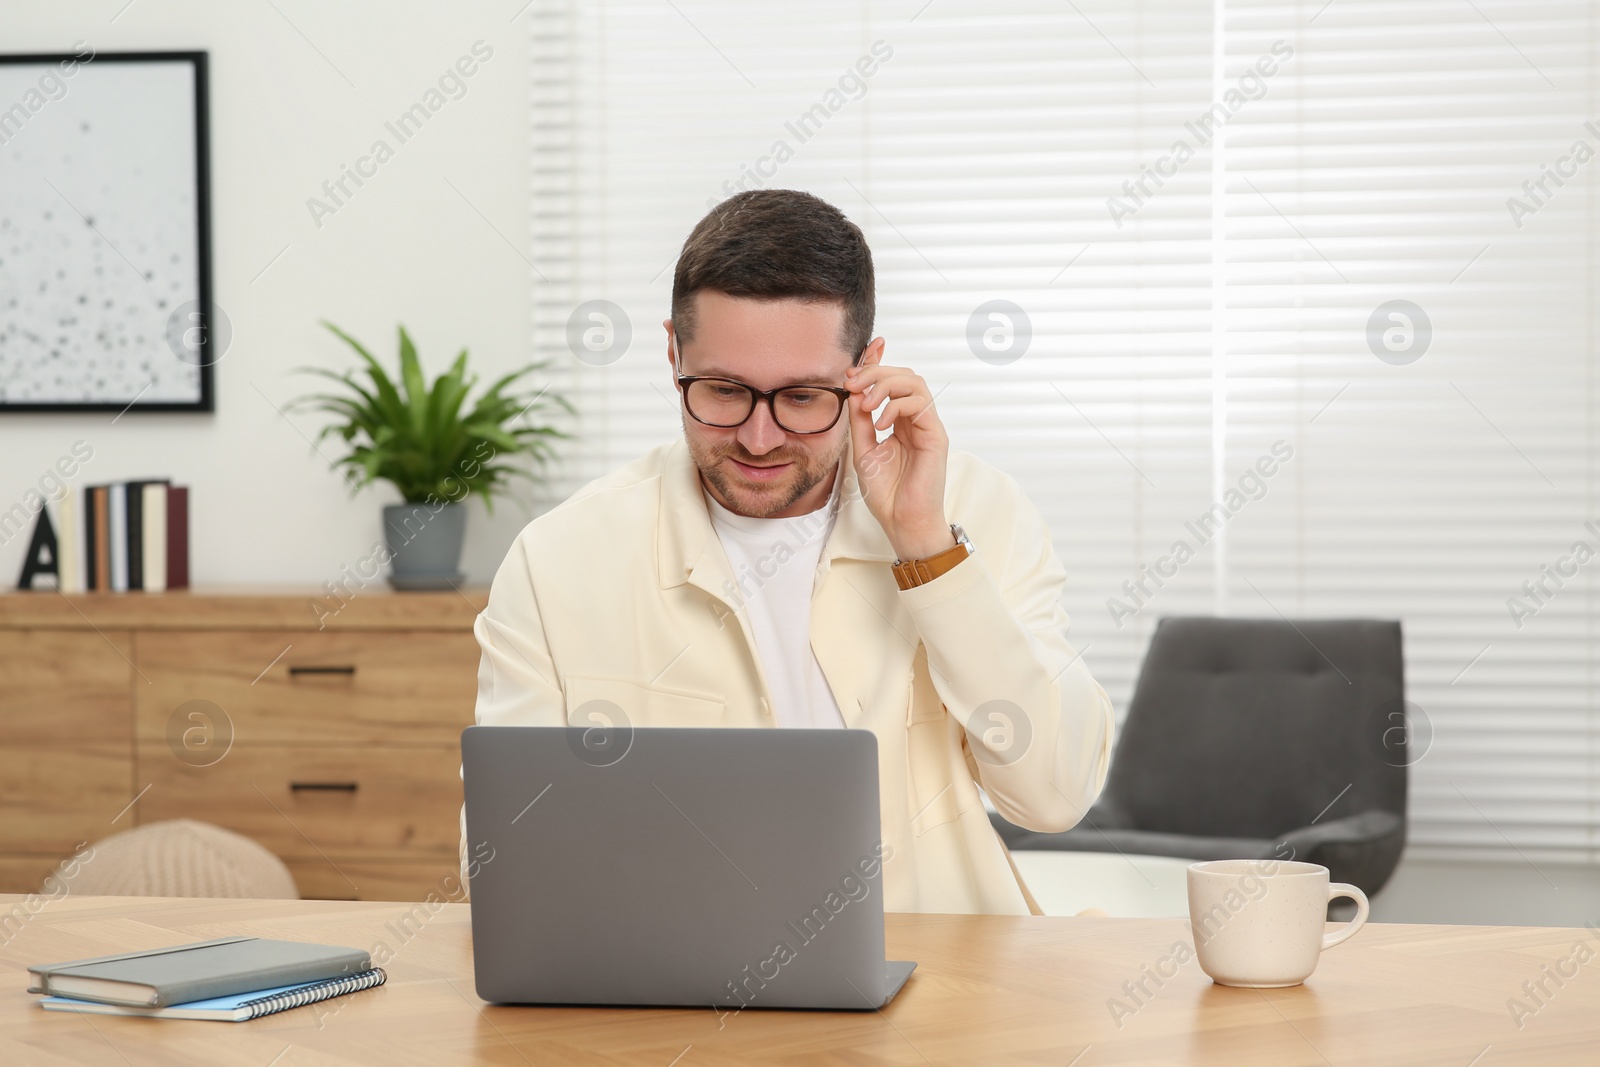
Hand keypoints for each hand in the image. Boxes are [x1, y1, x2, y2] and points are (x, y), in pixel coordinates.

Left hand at [845, 344, 954, 560]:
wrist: (902, 520)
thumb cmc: (886, 493)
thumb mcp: (863, 450)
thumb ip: (859, 421)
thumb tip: (854, 391)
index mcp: (898, 422)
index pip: (892, 382)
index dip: (878, 363)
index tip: (857, 360)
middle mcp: (915, 420)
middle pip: (904, 376)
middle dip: (875, 372)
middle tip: (853, 383)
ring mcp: (927, 426)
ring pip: (915, 383)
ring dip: (886, 385)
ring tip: (867, 404)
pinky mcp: (935, 435)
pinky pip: (920, 404)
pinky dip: (896, 406)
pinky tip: (881, 424)